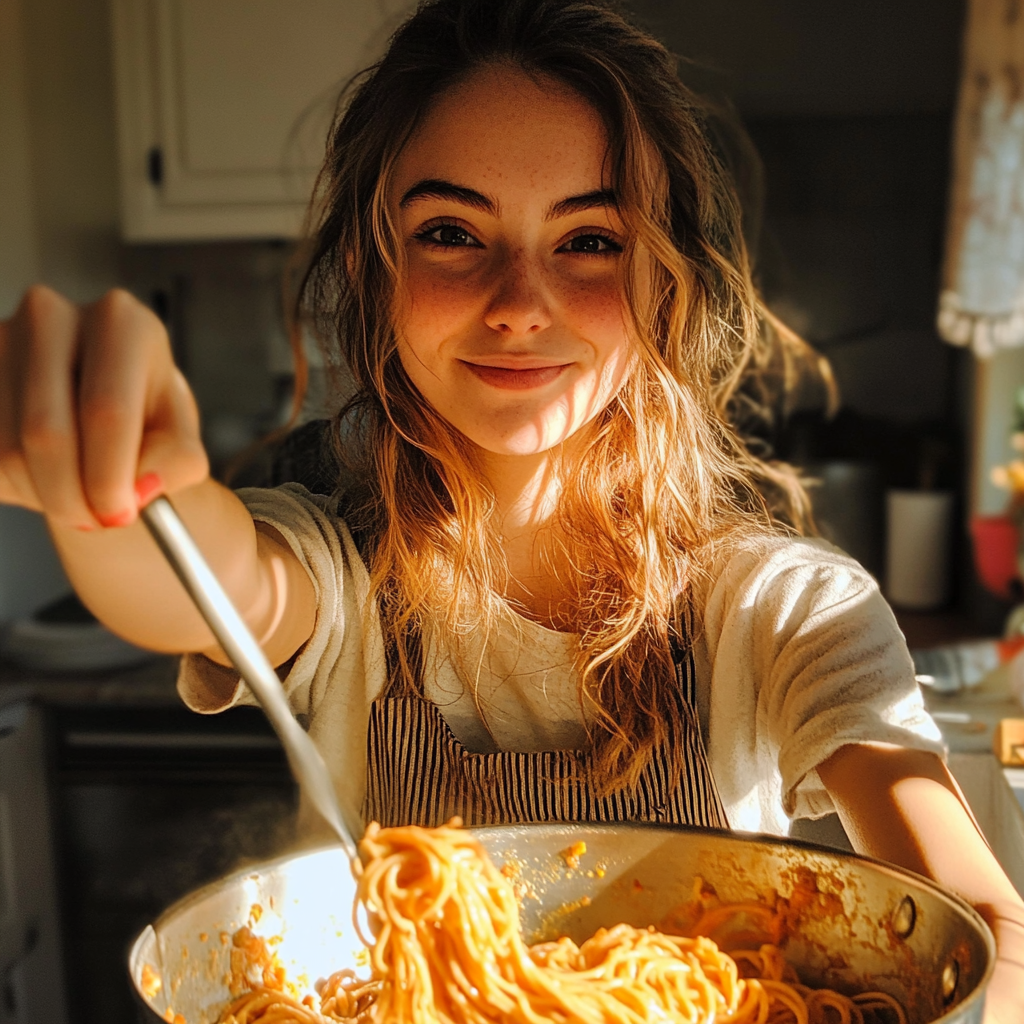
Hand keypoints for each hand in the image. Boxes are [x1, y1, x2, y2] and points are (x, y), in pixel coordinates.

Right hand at [0, 286, 207, 528]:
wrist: (102, 406)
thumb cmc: (146, 420)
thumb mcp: (180, 441)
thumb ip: (175, 463)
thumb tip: (140, 488)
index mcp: (122, 323)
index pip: (106, 412)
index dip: (110, 478)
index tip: (118, 515)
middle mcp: (54, 315)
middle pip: (47, 433)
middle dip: (73, 496)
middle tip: (96, 520)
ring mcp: (0, 337)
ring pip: (8, 452)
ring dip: (44, 494)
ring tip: (75, 490)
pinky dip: (14, 484)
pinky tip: (43, 474)